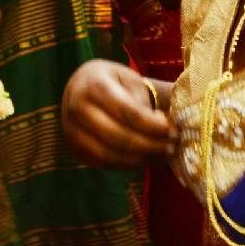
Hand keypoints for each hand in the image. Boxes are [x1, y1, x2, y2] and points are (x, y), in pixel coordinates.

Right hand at [61, 60, 175, 166]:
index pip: (127, 112)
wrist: (82, 85)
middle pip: (118, 136)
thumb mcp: (130, 80)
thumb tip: (164, 130)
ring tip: (161, 155)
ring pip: (110, 154)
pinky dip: (126, 164)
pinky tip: (144, 159)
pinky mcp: (72, 146)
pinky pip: (102, 163)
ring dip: (140, 159)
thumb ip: (143, 103)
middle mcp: (77, 107)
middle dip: (150, 146)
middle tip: (171, 147)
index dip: (153, 126)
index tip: (173, 131)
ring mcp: (71, 129)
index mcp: (94, 84)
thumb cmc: (113, 82)